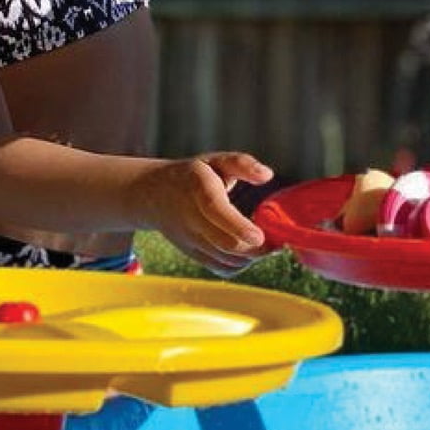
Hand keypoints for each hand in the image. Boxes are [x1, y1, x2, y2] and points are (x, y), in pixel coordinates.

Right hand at [135, 152, 273, 272]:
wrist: (155, 195)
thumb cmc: (193, 176)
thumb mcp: (215, 160)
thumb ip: (242, 163)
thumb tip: (267, 175)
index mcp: (197, 188)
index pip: (215, 210)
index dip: (238, 227)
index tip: (260, 237)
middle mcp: (190, 217)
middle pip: (225, 243)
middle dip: (255, 248)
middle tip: (274, 241)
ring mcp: (190, 239)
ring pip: (226, 259)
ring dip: (250, 256)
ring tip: (264, 243)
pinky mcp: (193, 254)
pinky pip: (221, 269)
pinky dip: (240, 265)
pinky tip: (247, 251)